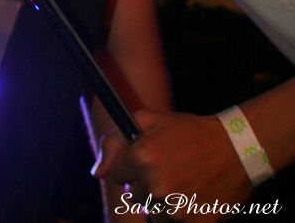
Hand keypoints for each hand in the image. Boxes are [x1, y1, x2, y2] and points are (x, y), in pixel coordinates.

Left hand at [94, 109, 252, 219]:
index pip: (119, 174)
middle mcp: (154, 185)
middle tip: (170, 169)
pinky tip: (192, 195)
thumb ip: (116, 142)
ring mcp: (173, 208)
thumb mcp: (150, 120)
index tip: (148, 160)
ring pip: (152, 213)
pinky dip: (180, 214)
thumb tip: (98, 174)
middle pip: (135, 195)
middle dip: (147, 183)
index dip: (132, 166)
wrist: (235, 149)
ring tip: (182, 182)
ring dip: (162, 201)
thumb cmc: (190, 132)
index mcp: (141, 157)